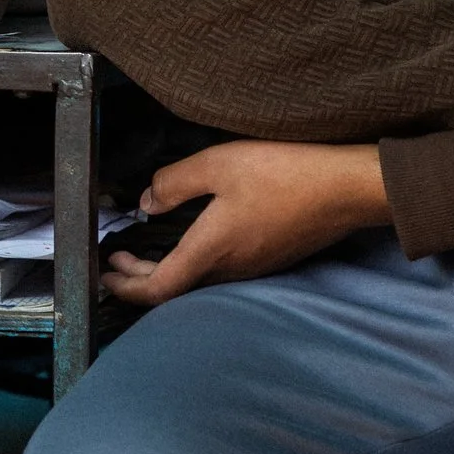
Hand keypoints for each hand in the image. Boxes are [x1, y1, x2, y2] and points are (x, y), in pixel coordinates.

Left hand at [102, 140, 388, 307]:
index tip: (105, 272)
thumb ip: (174, 184)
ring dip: (166, 271)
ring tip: (143, 253)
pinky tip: (191, 244)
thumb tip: (146, 204)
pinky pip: (221, 273)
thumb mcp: (217, 165)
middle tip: (116, 261)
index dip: (127, 285)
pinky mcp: (272, 259)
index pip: (159, 287)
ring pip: (199, 283)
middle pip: (175, 289)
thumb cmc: (283, 173)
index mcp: (212, 250)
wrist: (348, 188)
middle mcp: (232, 269)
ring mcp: (255, 267)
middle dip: (139, 278)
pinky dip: (192, 265)